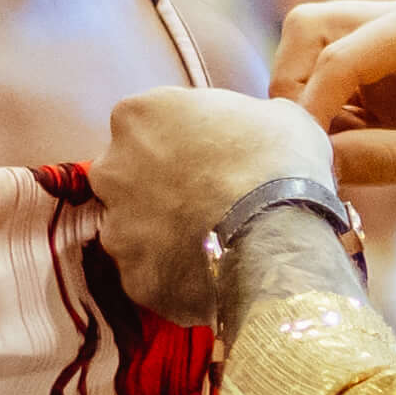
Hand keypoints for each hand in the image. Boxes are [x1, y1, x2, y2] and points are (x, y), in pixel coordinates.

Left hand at [97, 86, 341, 324]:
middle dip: (154, 188)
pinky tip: (208, 275)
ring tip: (207, 243)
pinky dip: (172, 277)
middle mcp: (112, 169)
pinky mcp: (132, 278)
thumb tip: (257, 128)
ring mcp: (117, 228)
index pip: (144, 124)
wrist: (282, 241)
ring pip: (131, 230)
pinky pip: (150, 275)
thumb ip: (245, 117)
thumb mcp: (278, 116)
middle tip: (202, 199)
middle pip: (125, 176)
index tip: (206, 156)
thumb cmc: (282, 164)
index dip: (178, 142)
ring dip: (160, 235)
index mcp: (139, 116)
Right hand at [274, 0, 395, 230]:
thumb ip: (378, 157)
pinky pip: (339, 100)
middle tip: (299, 150)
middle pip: (313, 33)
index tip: (301, 154)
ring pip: (319, 66)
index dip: (309, 99)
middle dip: (297, 89)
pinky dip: (330, 130)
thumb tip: (310, 164)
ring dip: (312, 114)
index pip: (338, 46)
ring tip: (324, 168)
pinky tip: (342, 169)